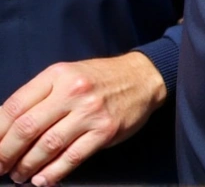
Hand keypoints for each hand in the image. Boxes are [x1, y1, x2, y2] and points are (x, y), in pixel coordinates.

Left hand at [0, 53, 165, 185]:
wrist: (143, 77)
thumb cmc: (99, 79)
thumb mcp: (66, 76)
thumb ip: (39, 96)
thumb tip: (4, 129)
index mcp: (56, 75)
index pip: (14, 106)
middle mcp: (72, 92)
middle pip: (27, 128)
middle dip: (5, 153)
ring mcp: (90, 112)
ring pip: (47, 145)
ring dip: (27, 166)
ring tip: (19, 176)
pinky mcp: (105, 130)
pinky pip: (73, 157)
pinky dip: (53, 172)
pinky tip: (42, 180)